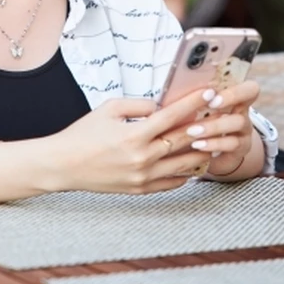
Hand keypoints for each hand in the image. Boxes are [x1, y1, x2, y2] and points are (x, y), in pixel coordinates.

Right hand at [50, 88, 216, 194]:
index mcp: (134, 135)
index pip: (173, 116)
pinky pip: (173, 182)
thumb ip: (140, 105)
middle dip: (204, 124)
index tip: (209, 93)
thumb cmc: (83, 134)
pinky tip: (194, 161)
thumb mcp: (109, 108)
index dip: (194, 103)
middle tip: (219, 113)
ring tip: (213, 138)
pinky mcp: (140, 189)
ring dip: (201, 150)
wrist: (63, 165)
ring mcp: (143, 177)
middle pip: (184, 140)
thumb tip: (163, 106)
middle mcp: (142, 158)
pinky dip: (187, 172)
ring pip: (185, 164)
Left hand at [160, 80, 260, 176]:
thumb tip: (163, 93)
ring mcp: (244, 129)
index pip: (245, 82)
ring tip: (193, 131)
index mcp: (232, 96)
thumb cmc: (199, 127)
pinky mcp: (241, 149)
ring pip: (238, 121)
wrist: (212, 157)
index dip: (233, 84)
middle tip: (210, 104)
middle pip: (250, 94)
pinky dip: (213, 144)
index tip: (212, 93)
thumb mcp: (196, 113)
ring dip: (214, 125)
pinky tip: (198, 145)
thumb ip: (189, 101)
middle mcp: (243, 109)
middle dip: (230, 97)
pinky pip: (232, 144)